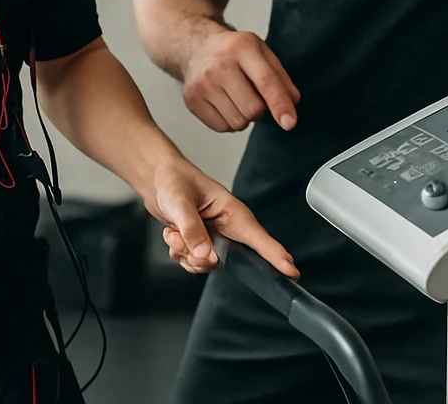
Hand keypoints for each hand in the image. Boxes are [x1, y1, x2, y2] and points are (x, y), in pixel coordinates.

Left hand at [147, 156, 297, 277]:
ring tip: (175, 232)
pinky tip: (174, 236)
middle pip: (227, 260)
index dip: (276, 256)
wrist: (158, 178)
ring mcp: (214, 237)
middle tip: (182, 239)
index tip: (290, 270)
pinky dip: (179, 254)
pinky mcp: (201, 243)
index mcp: (232, 212)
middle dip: (201, 257)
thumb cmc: (174, 180)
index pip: (259, 238)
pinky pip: (194, 263)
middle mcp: (227, 226)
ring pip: (207, 264)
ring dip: (186, 253)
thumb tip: (205, 254)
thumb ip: (192, 229)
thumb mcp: (180, 202)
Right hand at [182, 28, 299, 132]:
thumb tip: (292, 102)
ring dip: (244, 117)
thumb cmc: (234, 52)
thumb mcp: (261, 52)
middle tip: (253, 96)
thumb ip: (280, 77)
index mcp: (242, 47)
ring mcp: (203, 83)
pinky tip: (224, 104)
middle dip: (260, 110)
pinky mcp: (191, 99)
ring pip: (238, 122)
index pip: (266, 81)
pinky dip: (229, 122)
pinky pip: (222, 128)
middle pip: (253, 109)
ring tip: (237, 98)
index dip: (280, 104)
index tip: (289, 123)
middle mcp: (220, 65)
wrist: (196, 47)